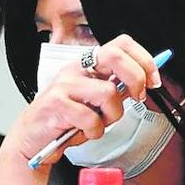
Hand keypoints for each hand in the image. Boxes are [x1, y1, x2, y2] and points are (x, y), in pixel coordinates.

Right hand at [5, 34, 161, 168]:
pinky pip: (92, 118)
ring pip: (109, 93)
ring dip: (111, 117)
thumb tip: (146, 79)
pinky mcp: (57, 104)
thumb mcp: (94, 102)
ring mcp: (65, 85)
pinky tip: (83, 132)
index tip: (152, 80)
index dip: (143, 59)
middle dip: (136, 78)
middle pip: (116, 56)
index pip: (120, 45)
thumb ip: (116, 90)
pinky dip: (93, 132)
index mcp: (87, 66)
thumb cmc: (65, 121)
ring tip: (97, 125)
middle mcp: (75, 70)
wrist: (32, 140)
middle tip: (137, 98)